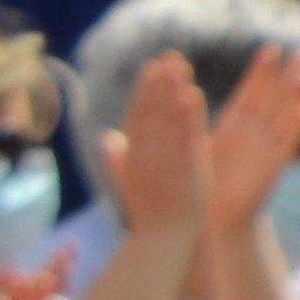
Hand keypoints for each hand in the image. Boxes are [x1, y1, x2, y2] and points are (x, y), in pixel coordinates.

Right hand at [104, 51, 209, 233]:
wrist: (162, 243)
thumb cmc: (149, 217)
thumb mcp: (129, 184)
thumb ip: (117, 159)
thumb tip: (107, 137)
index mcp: (133, 157)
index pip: (137, 117)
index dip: (144, 90)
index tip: (152, 67)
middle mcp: (145, 156)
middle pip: (150, 112)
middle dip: (159, 83)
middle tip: (169, 56)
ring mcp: (163, 162)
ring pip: (165, 121)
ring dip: (171, 92)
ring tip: (180, 66)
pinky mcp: (183, 170)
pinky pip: (184, 139)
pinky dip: (187, 118)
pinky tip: (192, 96)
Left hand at [195, 46, 299, 222]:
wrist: (212, 220)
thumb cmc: (203, 183)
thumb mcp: (197, 146)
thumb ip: (190, 123)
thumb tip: (177, 96)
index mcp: (235, 129)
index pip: (251, 95)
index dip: (262, 73)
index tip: (271, 49)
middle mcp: (254, 136)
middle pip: (274, 101)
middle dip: (287, 77)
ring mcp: (265, 150)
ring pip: (285, 116)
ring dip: (296, 93)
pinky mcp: (270, 167)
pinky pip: (287, 143)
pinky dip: (297, 126)